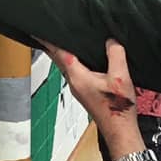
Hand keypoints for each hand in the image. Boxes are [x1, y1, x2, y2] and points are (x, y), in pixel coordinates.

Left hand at [47, 40, 142, 155]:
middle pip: (58, 59)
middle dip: (52, 45)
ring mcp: (78, 88)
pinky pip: (74, 71)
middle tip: (47, 32)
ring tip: (61, 40)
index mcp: (77, 76)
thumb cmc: (117, 109)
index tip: (39, 30)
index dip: (49, 40)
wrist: (120, 130)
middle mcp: (74, 82)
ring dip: (61, 53)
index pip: (58, 53)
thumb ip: (115, 54)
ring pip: (65, 66)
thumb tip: (111, 41)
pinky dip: (73, 61)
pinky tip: (80, 57)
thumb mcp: (120, 77)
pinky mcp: (85, 91)